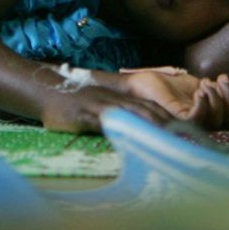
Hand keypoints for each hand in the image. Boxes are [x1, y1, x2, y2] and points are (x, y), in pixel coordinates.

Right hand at [39, 83, 173, 133]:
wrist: (42, 89)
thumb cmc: (68, 104)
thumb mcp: (94, 109)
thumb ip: (112, 120)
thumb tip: (130, 136)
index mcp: (118, 99)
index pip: (150, 108)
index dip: (168, 119)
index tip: (185, 133)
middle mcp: (113, 99)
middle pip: (147, 110)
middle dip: (168, 125)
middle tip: (186, 140)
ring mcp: (100, 104)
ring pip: (132, 113)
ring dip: (152, 125)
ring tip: (169, 139)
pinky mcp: (85, 112)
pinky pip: (106, 119)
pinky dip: (121, 127)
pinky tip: (132, 136)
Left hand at [117, 67, 228, 129]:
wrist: (140, 83)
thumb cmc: (165, 85)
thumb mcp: (194, 83)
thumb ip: (212, 87)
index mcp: (208, 114)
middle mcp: (202, 121)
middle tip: (222, 78)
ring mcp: (191, 122)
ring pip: (217, 119)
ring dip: (217, 97)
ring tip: (206, 83)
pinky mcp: (177, 119)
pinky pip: (198, 119)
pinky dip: (203, 104)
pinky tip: (199, 91)